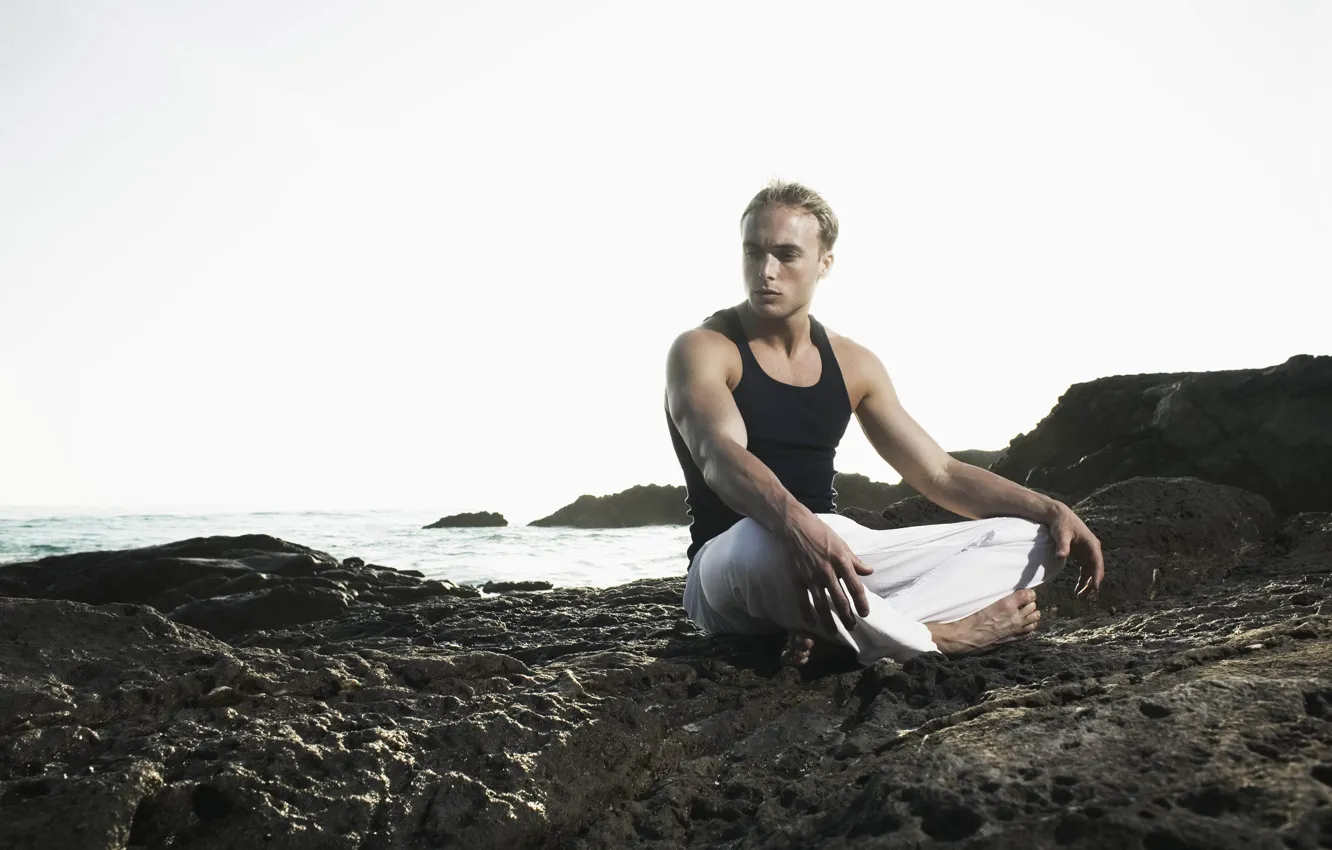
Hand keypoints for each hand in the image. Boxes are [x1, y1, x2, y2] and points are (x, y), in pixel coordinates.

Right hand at [781, 512, 873, 632]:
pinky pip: (802, 600)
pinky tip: (811, 623)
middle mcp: (827, 570)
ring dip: (829, 621)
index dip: (861, 602)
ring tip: (834, 632)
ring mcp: (811, 576)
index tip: (865, 613)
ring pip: (821, 604)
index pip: (855, 586)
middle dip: (847, 616)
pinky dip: (807, 613)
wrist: (794, 525)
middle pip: (840, 599)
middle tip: (852, 627)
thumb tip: (869, 572)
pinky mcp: (797, 578)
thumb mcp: (841, 544)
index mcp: (841, 560)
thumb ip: (855, 560)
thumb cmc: (820, 533)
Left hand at [1047, 503, 1103, 599]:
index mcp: (1092, 544)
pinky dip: (1082, 581)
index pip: (1097, 562)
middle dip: (1093, 584)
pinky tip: (1077, 590)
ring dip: (1087, 585)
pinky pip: (1084, 571)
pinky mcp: (1081, 556)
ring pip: (1090, 572)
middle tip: (1088, 597)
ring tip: (1081, 597)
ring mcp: (1087, 553)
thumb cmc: (1061, 524)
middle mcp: (1092, 550)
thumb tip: (1061, 556)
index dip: (1097, 575)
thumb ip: (1062, 545)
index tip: (1095, 587)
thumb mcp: (1061, 534)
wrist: (1057, 516)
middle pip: (1096, 570)